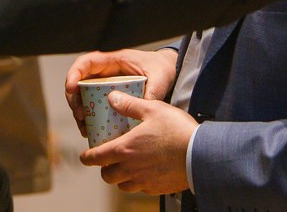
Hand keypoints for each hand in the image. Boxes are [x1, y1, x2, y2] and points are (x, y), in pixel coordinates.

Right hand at [65, 48, 177, 136]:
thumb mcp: (159, 77)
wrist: (167, 71)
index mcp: (113, 61)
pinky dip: (90, 120)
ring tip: (84, 129)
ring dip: (80, 113)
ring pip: (83, 98)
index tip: (70, 88)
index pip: (85, 63)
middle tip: (80, 116)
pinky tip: (91, 132)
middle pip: (79, 83)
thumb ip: (153, 91)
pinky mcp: (109, 99)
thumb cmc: (161, 68)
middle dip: (74, 100)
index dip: (74, 74)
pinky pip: (94, 108)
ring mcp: (105, 86)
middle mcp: (104, 73)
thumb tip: (143, 110)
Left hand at [78, 91, 194, 194]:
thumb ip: (129, 105)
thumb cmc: (177, 130)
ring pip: (122, 185)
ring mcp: (143, 181)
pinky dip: (137, 182)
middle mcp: (130, 169)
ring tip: (126, 165)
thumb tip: (111, 98)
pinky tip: (145, 171)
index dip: (87, 157)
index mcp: (124, 149)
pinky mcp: (156, 188)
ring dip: (120, 177)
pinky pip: (139, 188)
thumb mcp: (152, 109)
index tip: (85, 156)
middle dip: (104, 168)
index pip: (96, 158)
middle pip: (107, 176)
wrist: (201, 154)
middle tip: (108, 159)